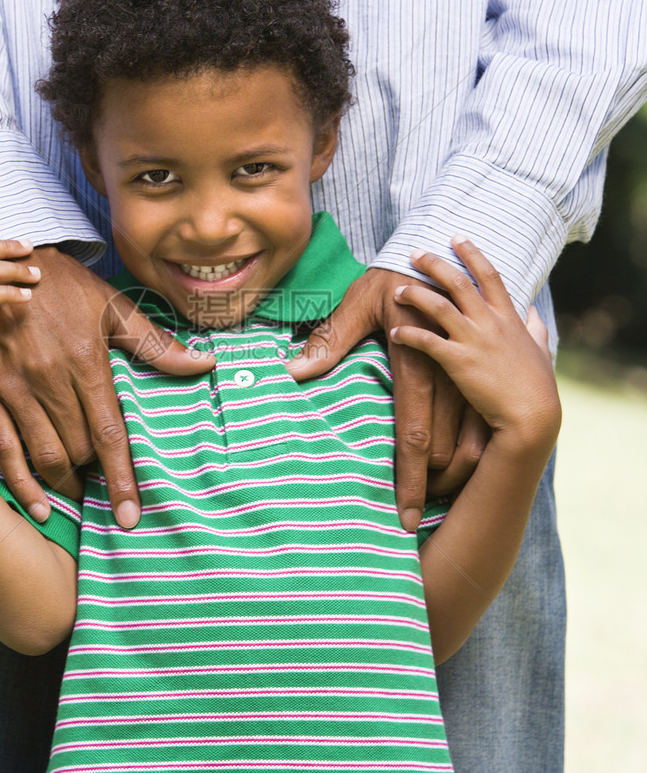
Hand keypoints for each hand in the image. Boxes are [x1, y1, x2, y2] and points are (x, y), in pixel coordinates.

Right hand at [0, 243, 213, 528]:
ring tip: (80, 494)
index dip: (122, 479)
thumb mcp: (111, 306)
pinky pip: (2, 447)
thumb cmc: (62, 286)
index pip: (110, 433)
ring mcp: (13, 386)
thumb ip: (155, 342)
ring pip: (43, 453)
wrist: (1, 261)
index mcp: (86, 359)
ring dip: (64, 483)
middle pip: (78, 448)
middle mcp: (49, 377)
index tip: (131, 516)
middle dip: (95, 475)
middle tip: (105, 488)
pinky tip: (37, 506)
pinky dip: (19, 482)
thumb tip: (204, 363)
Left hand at [286, 266, 481, 530]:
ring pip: (472, 443)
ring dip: (458, 477)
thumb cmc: (387, 281)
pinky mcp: (476, 372)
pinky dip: (472, 452)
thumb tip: (292, 372)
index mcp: (416, 363)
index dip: (410, 478)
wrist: (437, 252)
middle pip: (447, 449)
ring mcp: (468, 375)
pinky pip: (480, 424)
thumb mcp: (356, 305)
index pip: (413, 433)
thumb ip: (328, 341)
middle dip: (436, 488)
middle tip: (416, 520)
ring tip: (439, 504)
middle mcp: (448, 375)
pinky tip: (458, 472)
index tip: (406, 515)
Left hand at [389, 237, 559, 447]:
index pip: (489, 275)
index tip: (457, 237)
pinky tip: (393, 332)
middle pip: (457, 282)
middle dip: (433, 263)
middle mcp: (490, 322)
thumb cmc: (536, 386)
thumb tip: (532, 311)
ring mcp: (474, 341)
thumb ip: (535, 328)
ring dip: (414, 295)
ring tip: (397, 291)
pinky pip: (426, 341)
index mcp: (509, 317)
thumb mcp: (541, 350)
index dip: (472, 253)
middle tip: (414, 252)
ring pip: (437, 306)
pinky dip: (407, 334)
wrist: (531, 416)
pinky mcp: (458, 362)